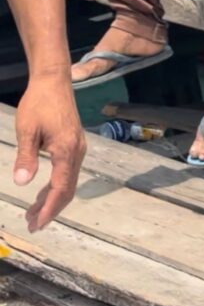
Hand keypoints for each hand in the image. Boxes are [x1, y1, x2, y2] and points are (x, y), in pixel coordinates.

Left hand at [14, 73, 85, 231]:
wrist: (54, 80)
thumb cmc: (39, 103)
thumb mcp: (27, 130)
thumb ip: (26, 157)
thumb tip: (22, 182)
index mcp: (67, 150)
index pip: (60, 188)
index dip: (49, 208)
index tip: (36, 223)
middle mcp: (77, 152)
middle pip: (68, 189)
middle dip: (51, 209)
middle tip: (33, 224)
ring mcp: (78, 148)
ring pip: (69, 182)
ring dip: (52, 199)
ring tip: (33, 212)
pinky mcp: (74, 144)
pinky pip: (68, 172)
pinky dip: (56, 185)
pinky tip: (42, 191)